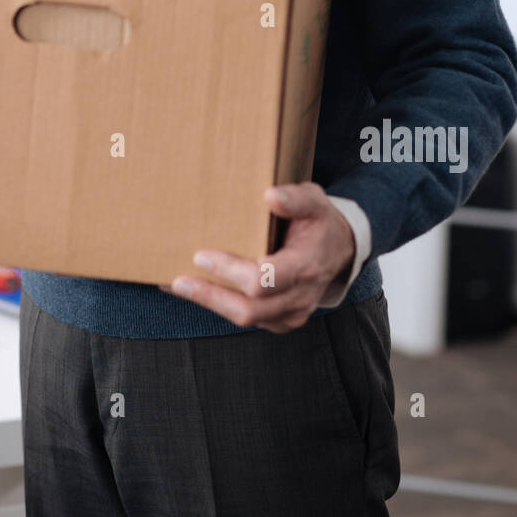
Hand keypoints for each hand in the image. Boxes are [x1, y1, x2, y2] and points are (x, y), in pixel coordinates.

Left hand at [161, 183, 355, 333]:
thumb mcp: (314, 201)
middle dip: (210, 295)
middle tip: (178, 280)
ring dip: (211, 303)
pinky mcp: (282, 321)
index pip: (263, 279)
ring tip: (177, 286)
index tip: (200, 255)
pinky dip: (221, 306)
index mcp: (306, 266)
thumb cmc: (319, 221)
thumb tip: (271, 196)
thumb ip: (295, 198)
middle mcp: (300, 297)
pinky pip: (249, 320)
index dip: (229, 270)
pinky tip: (199, 291)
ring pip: (247, 319)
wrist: (339, 250)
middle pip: (250, 309)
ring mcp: (291, 313)